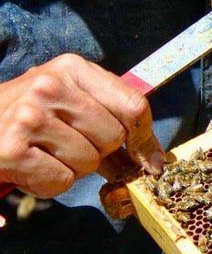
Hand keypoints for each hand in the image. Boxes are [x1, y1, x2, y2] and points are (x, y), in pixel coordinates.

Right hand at [0, 54, 164, 197]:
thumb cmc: (27, 115)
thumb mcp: (68, 100)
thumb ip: (112, 120)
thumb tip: (155, 162)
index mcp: (70, 68)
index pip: (134, 105)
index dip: (144, 137)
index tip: (146, 156)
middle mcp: (49, 86)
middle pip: (113, 137)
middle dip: (99, 152)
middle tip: (68, 145)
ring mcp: (28, 118)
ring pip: (88, 162)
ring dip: (71, 169)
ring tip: (45, 153)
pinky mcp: (11, 151)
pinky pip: (60, 181)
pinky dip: (48, 184)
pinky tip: (30, 168)